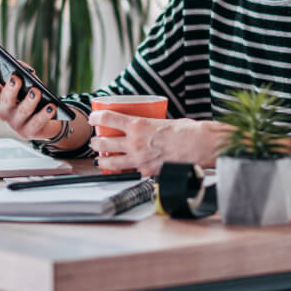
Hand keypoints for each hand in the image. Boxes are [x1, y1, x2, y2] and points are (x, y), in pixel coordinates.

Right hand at [0, 64, 75, 143]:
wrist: (46, 120)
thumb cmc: (32, 96)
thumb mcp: (26, 81)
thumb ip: (22, 70)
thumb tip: (19, 65)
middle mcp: (3, 110)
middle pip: (3, 99)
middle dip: (10, 88)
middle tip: (16, 78)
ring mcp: (14, 123)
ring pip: (21, 111)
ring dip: (29, 101)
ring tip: (36, 92)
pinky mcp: (27, 132)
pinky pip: (36, 123)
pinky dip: (44, 114)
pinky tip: (51, 107)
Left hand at [88, 111, 228, 175]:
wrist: (199, 146)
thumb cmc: (186, 131)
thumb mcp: (161, 120)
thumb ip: (147, 126)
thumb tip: (142, 127)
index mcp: (137, 125)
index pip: (107, 118)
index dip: (95, 118)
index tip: (92, 118)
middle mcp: (134, 142)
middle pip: (103, 142)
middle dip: (96, 142)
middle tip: (95, 141)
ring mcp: (138, 159)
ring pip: (110, 161)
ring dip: (102, 160)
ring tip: (100, 159)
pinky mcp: (145, 172)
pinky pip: (128, 172)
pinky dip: (123, 171)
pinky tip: (121, 171)